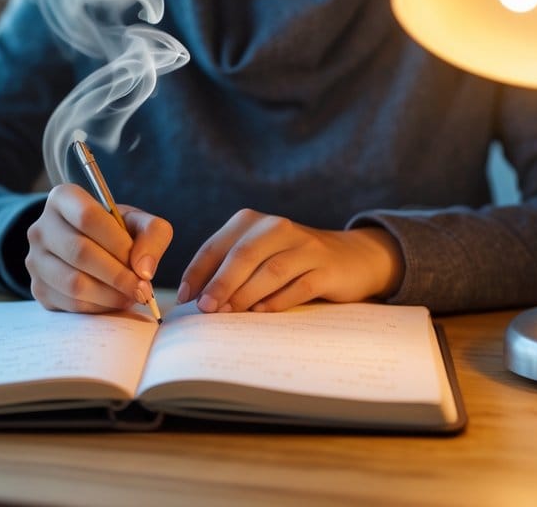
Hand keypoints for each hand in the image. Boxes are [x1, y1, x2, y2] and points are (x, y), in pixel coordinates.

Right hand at [25, 183, 172, 313]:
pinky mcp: (38, 289)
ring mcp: (35, 260)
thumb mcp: (138, 222)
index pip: (87, 217)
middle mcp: (41, 227)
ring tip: (131, 295)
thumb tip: (143, 269)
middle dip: (118, 275)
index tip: (140, 263)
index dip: (118, 243)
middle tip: (142, 289)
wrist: (87, 248)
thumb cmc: (114, 231)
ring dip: (110, 294)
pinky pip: (70, 303)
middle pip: (80, 252)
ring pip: (74, 282)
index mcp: (63, 198)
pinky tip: (114, 300)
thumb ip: (153, 235)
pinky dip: (99, 307)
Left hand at [177, 209, 401, 312]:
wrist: (351, 257)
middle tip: (206, 308)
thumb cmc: (290, 262)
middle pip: (244, 255)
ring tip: (229, 314)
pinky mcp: (326, 268)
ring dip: (247, 294)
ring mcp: (305, 247)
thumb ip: (229, 270)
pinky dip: (279, 301)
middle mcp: (278, 228)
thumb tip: (195, 300)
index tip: (186, 298)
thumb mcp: (258, 256)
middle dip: (221, 282)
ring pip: (271, 270)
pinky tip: (262, 314)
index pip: (217, 245)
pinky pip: (300, 285)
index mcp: (252, 222)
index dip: (198, 271)